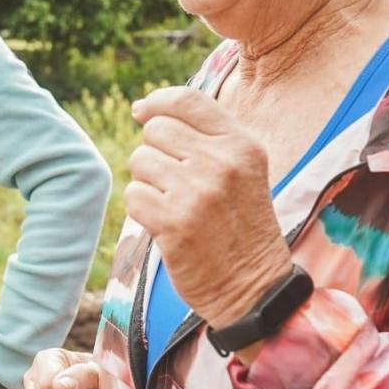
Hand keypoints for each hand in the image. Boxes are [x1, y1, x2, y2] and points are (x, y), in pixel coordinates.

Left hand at [125, 87, 292, 329]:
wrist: (254, 288)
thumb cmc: (241, 226)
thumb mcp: (242, 171)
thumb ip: (206, 137)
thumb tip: (143, 109)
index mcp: (242, 145)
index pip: (187, 99)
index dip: (157, 101)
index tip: (142, 111)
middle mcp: (222, 163)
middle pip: (156, 130)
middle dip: (154, 152)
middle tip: (171, 182)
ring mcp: (198, 193)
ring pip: (140, 161)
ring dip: (147, 183)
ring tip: (173, 204)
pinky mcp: (175, 224)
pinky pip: (133, 196)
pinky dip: (141, 210)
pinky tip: (165, 224)